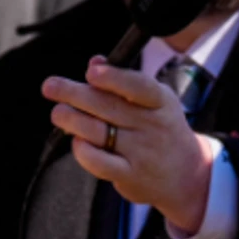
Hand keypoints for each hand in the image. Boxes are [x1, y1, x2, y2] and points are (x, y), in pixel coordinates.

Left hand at [45, 58, 215, 235]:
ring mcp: (142, 152)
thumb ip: (126, 80)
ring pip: (99, 132)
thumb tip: (95, 62)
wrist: (188, 176)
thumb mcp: (155, 101)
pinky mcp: (130, 176)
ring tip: (58, 113)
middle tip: (50, 86)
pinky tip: (76, 142)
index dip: (114, 78)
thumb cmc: (162, 129)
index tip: (90, 72)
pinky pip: (100, 162)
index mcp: (160, 101)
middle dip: (75, 94)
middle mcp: (152, 125)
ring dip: (72, 120)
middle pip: (108, 106)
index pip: (138, 86)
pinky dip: (84, 151)